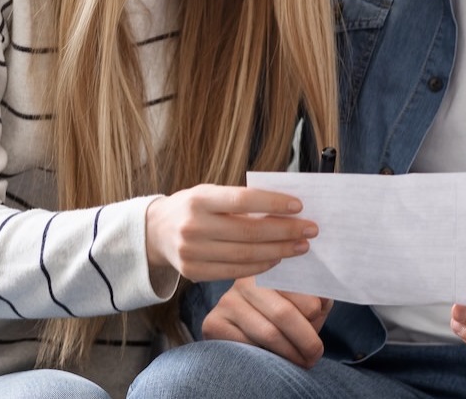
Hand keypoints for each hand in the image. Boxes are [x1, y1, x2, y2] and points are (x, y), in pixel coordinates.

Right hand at [144, 185, 315, 281]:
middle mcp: (193, 226)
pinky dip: (260, 267)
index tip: (299, 206)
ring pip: (245, 255)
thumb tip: (286, 208)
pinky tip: (277, 259)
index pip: (243, 200)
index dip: (273, 202)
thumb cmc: (194, 208)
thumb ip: (240, 201)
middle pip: (249, 232)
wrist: (156, 232)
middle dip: (285, 231)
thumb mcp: (210, 194)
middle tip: (310, 230)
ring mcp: (191, 252)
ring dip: (278, 251)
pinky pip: (235, 272)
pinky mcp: (193, 272)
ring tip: (300, 246)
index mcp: (199, 199)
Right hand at [203, 277, 332, 368]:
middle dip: (306, 339)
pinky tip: (275, 361)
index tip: (320, 320)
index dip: (312, 308)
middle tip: (315, 354)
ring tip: (303, 362)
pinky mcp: (214, 323)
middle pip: (283, 313)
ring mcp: (227, 302)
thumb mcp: (307, 300)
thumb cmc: (285, 314)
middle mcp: (245, 280)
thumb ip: (318, 295)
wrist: (248, 331)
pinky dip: (267, 358)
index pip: (296, 285)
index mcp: (271, 267)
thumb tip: (322, 299)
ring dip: (291, 353)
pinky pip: (247, 347)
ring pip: (268, 334)